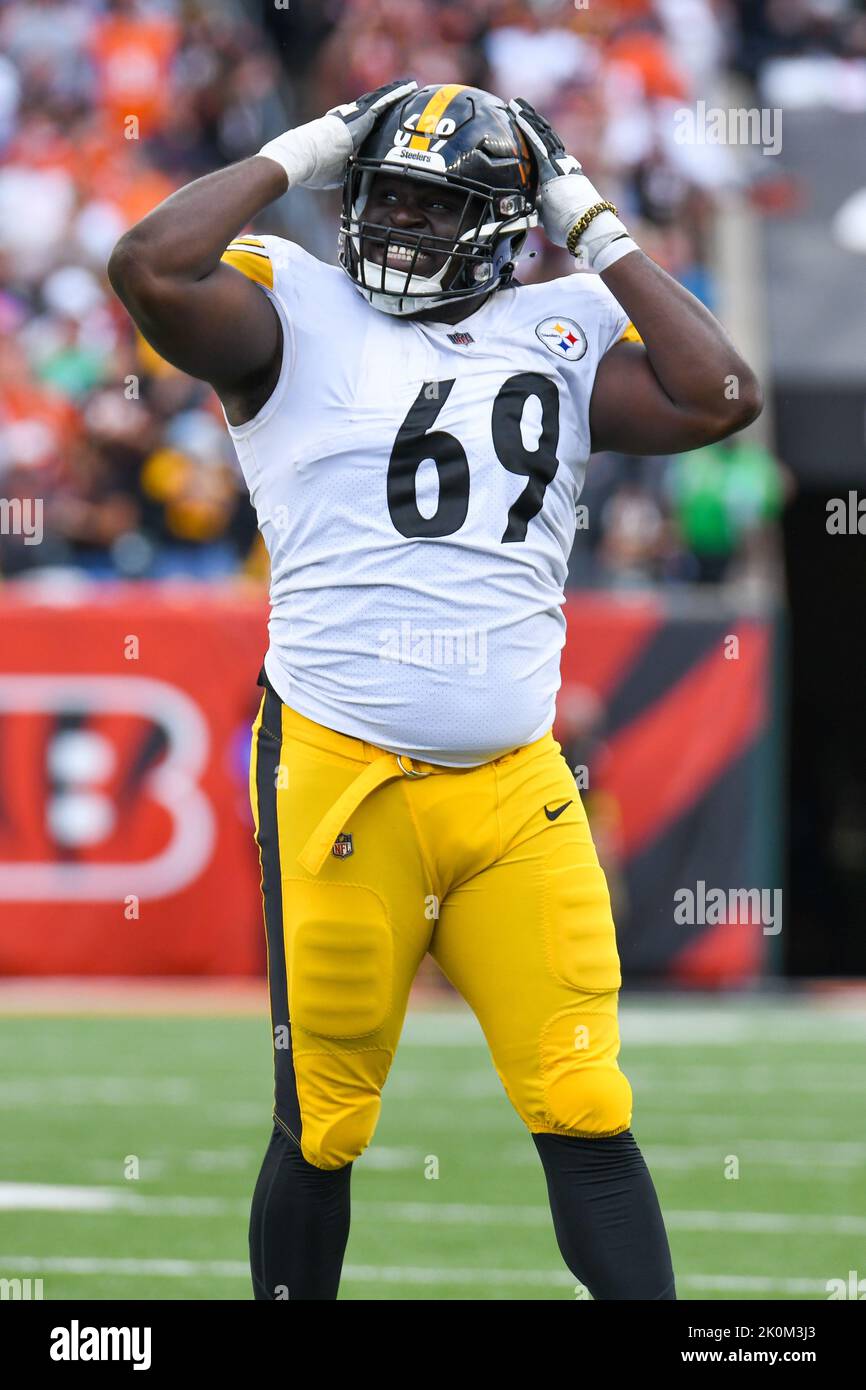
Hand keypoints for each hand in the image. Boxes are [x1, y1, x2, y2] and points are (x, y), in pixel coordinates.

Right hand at [258, 78, 416, 190]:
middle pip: (372, 107)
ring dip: (394, 94)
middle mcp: (348, 119)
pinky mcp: (360, 117)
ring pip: (379, 102)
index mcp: (343, 132)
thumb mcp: (334, 172)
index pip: (362, 124)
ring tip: (409, 87)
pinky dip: (395, 95)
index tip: (383, 116)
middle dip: (387, 101)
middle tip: (402, 93)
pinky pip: (383, 104)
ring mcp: (353, 116)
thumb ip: (347, 171)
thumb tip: (353, 181)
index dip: (374, 118)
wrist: (300, 156)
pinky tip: (408, 88)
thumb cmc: (311, 168)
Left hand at [508, 96, 636, 271]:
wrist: (588, 227)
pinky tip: (519, 114)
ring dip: (528, 119)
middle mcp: (562, 165)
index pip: (545, 153)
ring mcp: (559, 163)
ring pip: (542, 135)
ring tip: (516, 105)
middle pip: (545, 138)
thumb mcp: (550, 216)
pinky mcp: (554, 165)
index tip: (525, 128)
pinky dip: (528, 128)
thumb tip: (533, 209)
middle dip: (531, 122)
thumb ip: (541, 208)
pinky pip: (538, 143)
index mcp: (562, 176)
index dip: (534, 140)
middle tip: (518, 107)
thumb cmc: (572, 228)